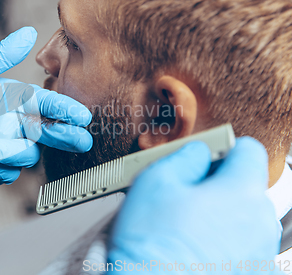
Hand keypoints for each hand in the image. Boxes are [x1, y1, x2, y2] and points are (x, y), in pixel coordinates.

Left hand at [0, 27, 92, 184]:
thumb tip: (28, 33)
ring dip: (17, 150)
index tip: (82, 115)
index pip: (48, 104)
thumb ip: (2, 54)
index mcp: (16, 101)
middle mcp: (16, 124)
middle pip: (50, 132)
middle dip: (66, 135)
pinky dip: (0, 165)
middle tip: (81, 139)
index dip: (66, 110)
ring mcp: (6, 147)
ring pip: (28, 154)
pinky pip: (7, 171)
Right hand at [107, 137, 280, 273]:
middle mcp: (260, 222)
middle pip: (245, 186)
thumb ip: (185, 156)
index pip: (248, 150)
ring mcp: (259, 252)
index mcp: (242, 191)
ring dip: (219, 214)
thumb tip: (197, 153)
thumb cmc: (151, 244)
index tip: (204, 157)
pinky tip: (192, 247)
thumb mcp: (156, 179)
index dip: (222, 148)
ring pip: (242, 217)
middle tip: (183, 194)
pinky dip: (221, 241)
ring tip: (183, 225)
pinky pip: (240, 245)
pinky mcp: (251, 272)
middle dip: (217, 184)